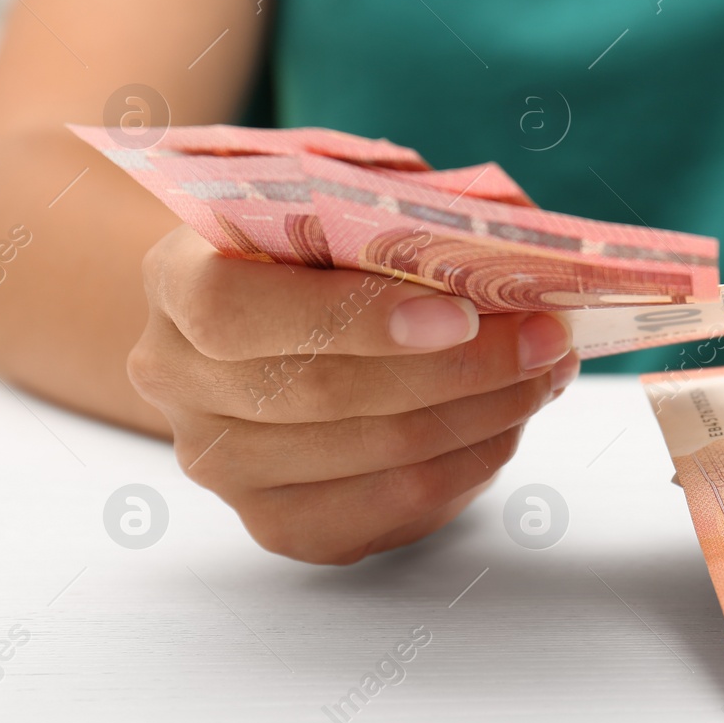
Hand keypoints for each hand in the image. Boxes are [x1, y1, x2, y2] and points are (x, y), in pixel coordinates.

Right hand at [128, 227, 575, 562]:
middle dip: (460, 367)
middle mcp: (180, 382)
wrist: (272, 328)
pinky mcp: (281, 524)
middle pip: (322, 393)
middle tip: (547, 336)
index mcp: (176, 281)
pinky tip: (511, 419)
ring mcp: (223, 465)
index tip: (461, 312)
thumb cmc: (319, 248)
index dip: (352, 317)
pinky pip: (394, 507)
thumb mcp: (344, 199)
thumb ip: (400, 207)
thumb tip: (505, 241)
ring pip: (374, 455)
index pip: (235, 311)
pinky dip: (471, 461)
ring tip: (546, 370)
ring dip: (484, 414)